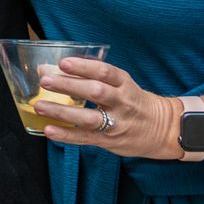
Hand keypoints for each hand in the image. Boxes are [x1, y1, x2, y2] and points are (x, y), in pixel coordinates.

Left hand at [34, 56, 180, 159]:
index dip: (84, 66)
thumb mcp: (120, 84)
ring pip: (89, 117)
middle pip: (96, 92)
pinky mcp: (109, 141)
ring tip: (40, 106)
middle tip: (45, 80)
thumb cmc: (132, 102)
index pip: (105, 72)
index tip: (64, 62)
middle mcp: (122, 102)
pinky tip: (49, 130)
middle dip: (69, 85)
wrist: (163, 129)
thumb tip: (49, 68)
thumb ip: (88, 76)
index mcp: (124, 83)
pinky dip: (66, 135)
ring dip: (63, 111)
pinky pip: (85, 138)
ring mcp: (116, 123)